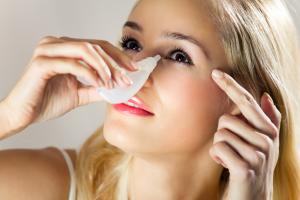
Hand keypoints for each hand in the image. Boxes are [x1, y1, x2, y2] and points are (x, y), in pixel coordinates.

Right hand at [2, 36, 136, 134]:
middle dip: (115, 62)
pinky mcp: (42, 63)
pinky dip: (90, 74)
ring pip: (85, 50)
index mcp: (65, 48)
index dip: (118, 56)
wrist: (23, 115)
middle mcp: (56, 44)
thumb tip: (119, 87)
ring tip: (113, 83)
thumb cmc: (47, 102)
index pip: (97, 45)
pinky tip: (99, 85)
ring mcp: (47, 50)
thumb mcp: (79, 94)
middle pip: (95, 45)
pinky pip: (73, 64)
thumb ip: (97, 88)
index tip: (133, 69)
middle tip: (127, 77)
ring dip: (104, 67)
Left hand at [209, 69, 280, 199]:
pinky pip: (218, 148)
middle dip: (222, 132)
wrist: (253, 196)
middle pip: (227, 119)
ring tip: (230, 157)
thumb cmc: (253, 164)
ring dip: (219, 146)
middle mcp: (266, 140)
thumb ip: (268, 119)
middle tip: (232, 148)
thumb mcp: (264, 142)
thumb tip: (266, 95)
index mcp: (269, 130)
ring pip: (220, 133)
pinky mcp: (244, 168)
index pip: (247, 102)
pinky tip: (226, 165)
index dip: (231, 86)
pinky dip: (216, 156)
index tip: (215, 73)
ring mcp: (257, 154)